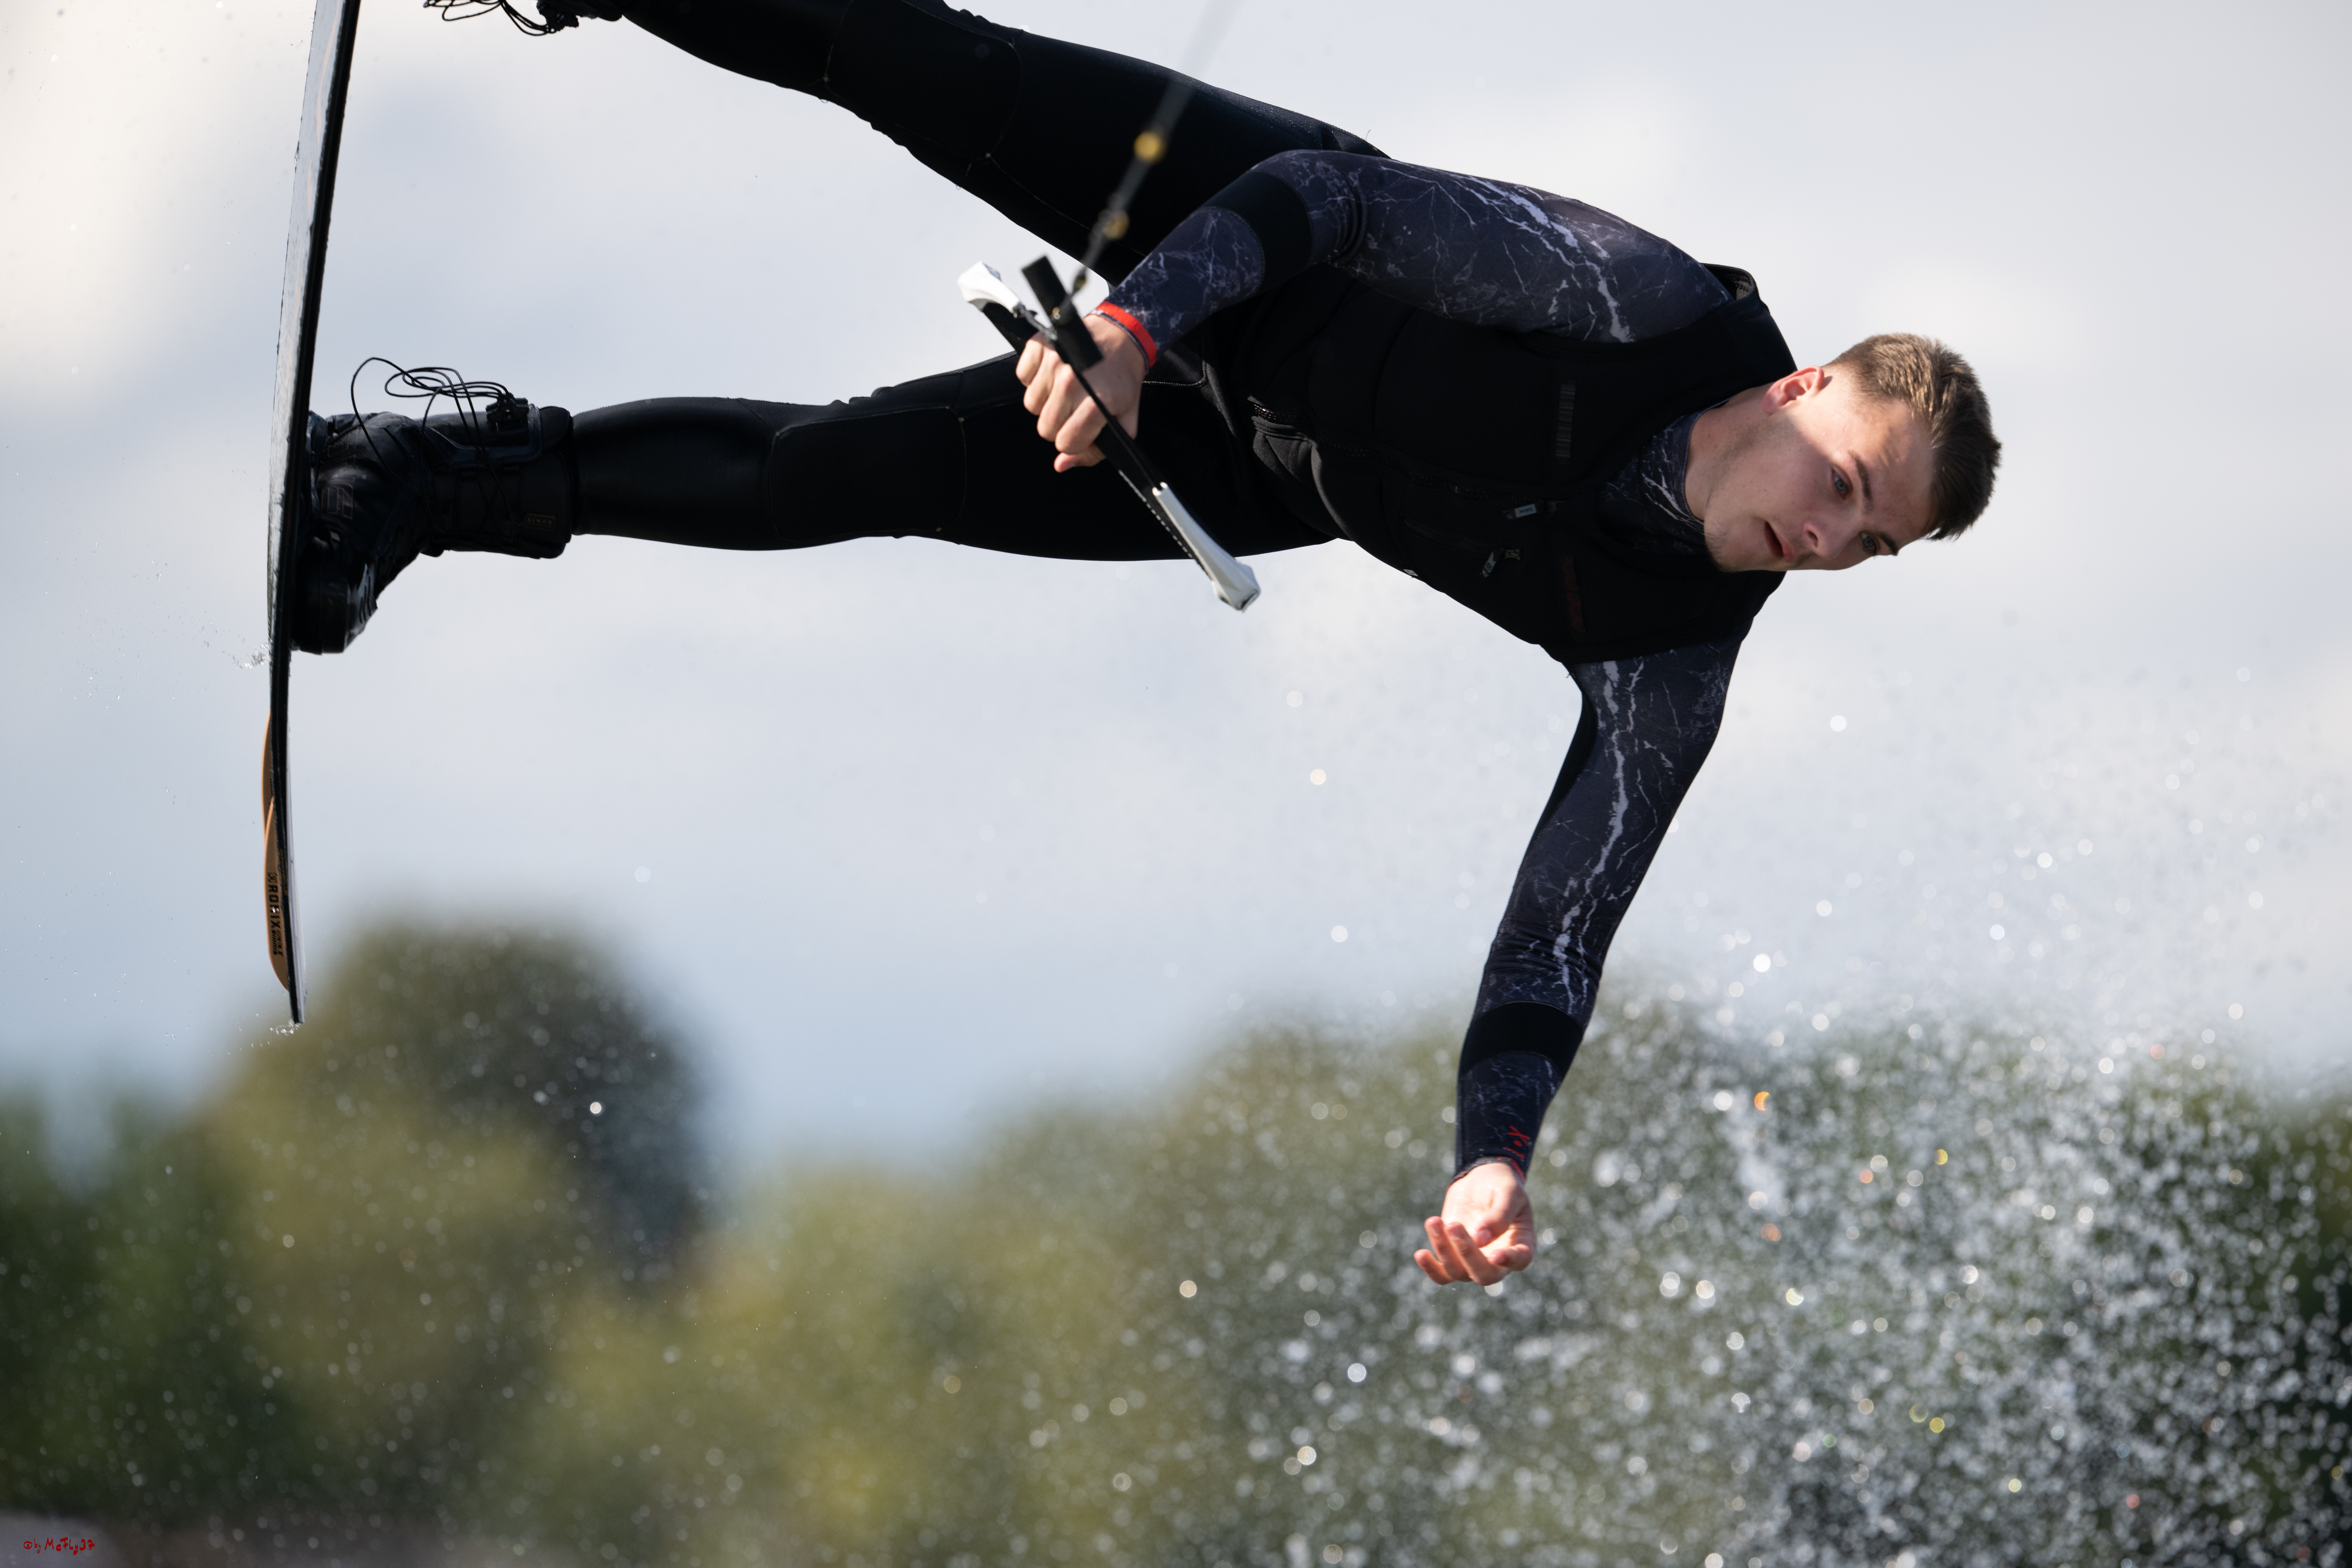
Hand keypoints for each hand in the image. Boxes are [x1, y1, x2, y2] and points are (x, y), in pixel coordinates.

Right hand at [1015, 313, 1145, 471]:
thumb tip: (1062, 464)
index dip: (1073, 442)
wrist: (1122, 337)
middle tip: (1075, 409)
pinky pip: (1023, 377)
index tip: (1081, 430)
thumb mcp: (1123, 420)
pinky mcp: (1040, 346)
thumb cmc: (1121, 378)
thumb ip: (1096, 451)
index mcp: (1098, 402)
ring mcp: (1054, 362)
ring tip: (1067, 389)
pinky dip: (1035, 378)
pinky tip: (1055, 373)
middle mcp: (1073, 382)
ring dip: (1046, 402)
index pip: (1065, 442)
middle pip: (1045, 427)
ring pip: (1031, 404)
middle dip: (1059, 424)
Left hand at [1415, 1161, 1536, 1284]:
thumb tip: (1481, 1240)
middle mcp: (1498, 1260)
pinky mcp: (1453, 1256)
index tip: (1495, 1254)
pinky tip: (1420, 1253)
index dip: (1509, 1261)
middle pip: (1485, 1275)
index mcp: (1520, 1243)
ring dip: (1444, 1250)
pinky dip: (1430, 1267)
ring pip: (1459, 1272)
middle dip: (1467, 1254)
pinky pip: (1442, 1274)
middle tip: (1454, 1225)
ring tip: (1435, 1221)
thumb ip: (1499, 1215)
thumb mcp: (1507, 1192)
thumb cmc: (1500, 1185)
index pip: (1520, 1260)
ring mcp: (1474, 1261)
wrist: (1480, 1180)